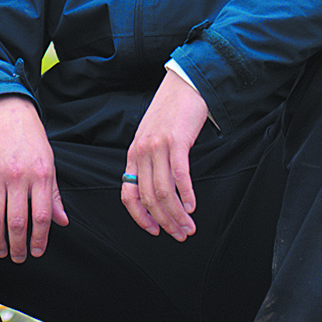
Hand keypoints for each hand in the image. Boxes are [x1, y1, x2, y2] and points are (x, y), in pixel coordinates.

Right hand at [0, 95, 68, 261]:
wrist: (6, 110)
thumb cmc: (31, 138)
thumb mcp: (49, 162)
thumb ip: (54, 194)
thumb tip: (62, 222)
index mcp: (40, 175)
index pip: (41, 216)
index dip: (39, 240)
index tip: (37, 252)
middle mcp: (18, 176)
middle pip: (17, 221)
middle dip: (18, 245)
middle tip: (19, 258)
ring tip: (1, 252)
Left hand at [122, 70, 209, 241]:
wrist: (183, 86)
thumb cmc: (169, 114)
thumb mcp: (150, 139)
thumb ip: (149, 162)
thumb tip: (156, 193)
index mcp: (133, 154)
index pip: (128, 194)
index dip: (140, 217)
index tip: (154, 231)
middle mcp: (141, 152)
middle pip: (148, 197)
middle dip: (164, 221)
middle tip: (180, 235)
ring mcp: (158, 146)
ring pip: (164, 191)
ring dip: (177, 214)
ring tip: (189, 227)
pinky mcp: (176, 141)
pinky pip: (179, 175)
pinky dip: (187, 194)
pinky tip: (193, 206)